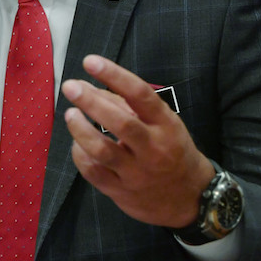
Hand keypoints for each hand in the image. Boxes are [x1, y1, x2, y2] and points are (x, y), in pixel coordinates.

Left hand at [61, 54, 214, 228]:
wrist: (191, 198)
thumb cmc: (172, 149)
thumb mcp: (163, 123)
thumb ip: (129, 105)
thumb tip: (92, 88)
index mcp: (166, 125)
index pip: (141, 95)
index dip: (115, 75)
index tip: (91, 61)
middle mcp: (153, 148)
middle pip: (120, 123)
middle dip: (91, 102)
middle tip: (70, 87)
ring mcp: (137, 173)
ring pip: (103, 150)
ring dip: (80, 129)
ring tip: (70, 114)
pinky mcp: (122, 192)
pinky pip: (93, 172)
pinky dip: (80, 154)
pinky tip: (77, 143)